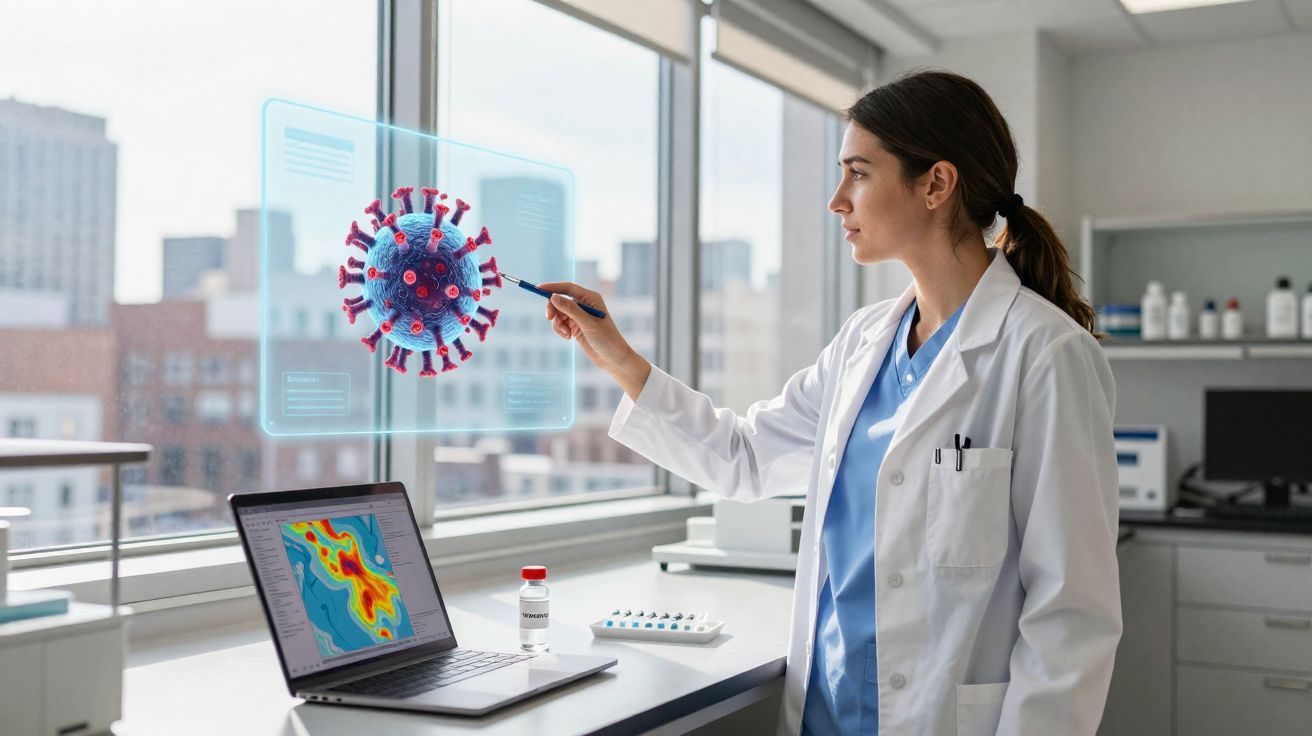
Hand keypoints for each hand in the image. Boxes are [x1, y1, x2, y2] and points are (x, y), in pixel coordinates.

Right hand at [537, 281, 650, 398]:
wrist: (613, 358)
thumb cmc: (606, 338)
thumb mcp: (587, 323)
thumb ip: (570, 309)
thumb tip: (553, 297)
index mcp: (590, 298)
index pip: (568, 288)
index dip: (552, 287)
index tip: (538, 289)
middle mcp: (584, 304)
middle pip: (560, 299)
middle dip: (553, 309)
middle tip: (549, 318)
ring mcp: (579, 316)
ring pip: (558, 313)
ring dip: (558, 324)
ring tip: (567, 334)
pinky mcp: (576, 326)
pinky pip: (561, 323)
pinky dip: (560, 330)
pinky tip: (569, 338)